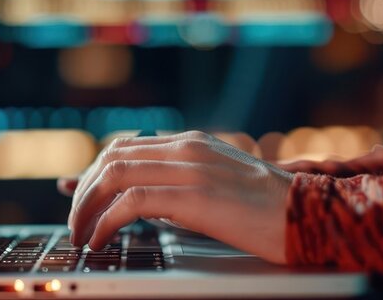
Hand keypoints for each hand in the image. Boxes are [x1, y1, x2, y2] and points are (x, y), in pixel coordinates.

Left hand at [64, 131, 294, 263]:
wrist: (308, 214)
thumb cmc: (268, 209)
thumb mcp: (219, 184)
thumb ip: (182, 184)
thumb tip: (143, 203)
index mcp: (192, 142)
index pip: (126, 146)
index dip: (92, 170)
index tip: (73, 192)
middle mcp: (187, 148)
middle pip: (112, 157)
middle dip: (84, 191)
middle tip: (77, 223)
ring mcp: (191, 168)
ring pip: (114, 175)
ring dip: (88, 207)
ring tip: (83, 235)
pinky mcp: (194, 196)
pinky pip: (131, 202)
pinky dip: (107, 221)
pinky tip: (103, 239)